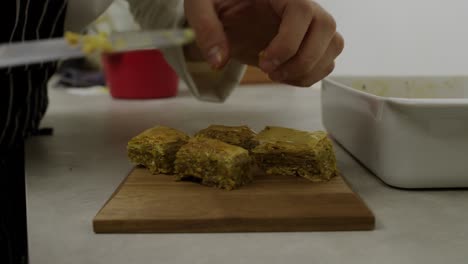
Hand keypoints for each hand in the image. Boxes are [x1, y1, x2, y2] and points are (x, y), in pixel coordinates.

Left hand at [184, 0, 343, 86]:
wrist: (227, 11)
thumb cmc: (217, 0)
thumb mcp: (201, 6)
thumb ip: (206, 28)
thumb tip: (217, 60)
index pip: (302, 11)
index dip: (289, 42)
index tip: (265, 63)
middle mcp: (302, 4)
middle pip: (327, 28)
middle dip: (302, 60)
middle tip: (270, 73)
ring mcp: (309, 23)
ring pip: (334, 46)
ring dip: (309, 71)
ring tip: (278, 76)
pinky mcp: (310, 40)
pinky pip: (327, 60)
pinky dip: (310, 76)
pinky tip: (284, 77)